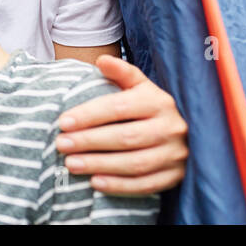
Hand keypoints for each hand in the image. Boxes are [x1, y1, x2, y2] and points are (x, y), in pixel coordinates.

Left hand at [57, 55, 187, 194]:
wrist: (184, 129)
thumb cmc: (148, 105)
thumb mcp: (139, 85)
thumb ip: (121, 72)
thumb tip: (101, 60)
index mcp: (159, 101)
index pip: (119, 108)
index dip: (89, 115)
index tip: (62, 122)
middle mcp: (172, 127)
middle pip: (126, 137)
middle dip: (89, 142)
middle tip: (61, 144)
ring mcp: (176, 154)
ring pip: (135, 163)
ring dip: (100, 165)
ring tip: (71, 164)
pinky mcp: (176, 175)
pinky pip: (147, 184)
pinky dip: (120, 185)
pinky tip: (95, 182)